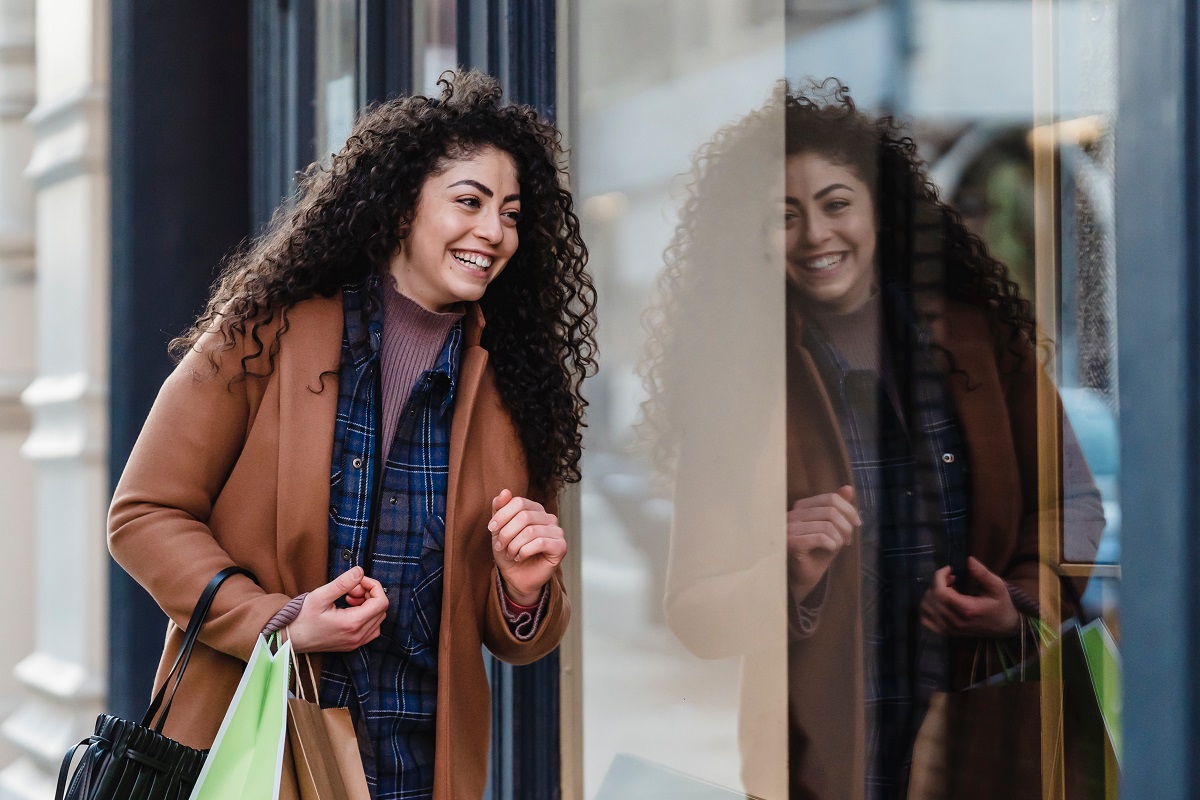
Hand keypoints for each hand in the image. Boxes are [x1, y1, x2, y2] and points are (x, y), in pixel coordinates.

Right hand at [288, 566, 388, 653]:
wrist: (289, 639)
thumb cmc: (301, 618)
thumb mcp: (320, 596)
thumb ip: (342, 583)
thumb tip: (360, 571)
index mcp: (352, 624)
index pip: (381, 602)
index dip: (373, 586)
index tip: (358, 581)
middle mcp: (357, 636)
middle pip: (381, 609)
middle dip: (370, 594)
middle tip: (351, 590)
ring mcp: (356, 642)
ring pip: (378, 619)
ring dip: (368, 604)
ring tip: (349, 598)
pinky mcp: (352, 645)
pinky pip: (371, 629)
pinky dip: (366, 616)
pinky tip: (350, 609)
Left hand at [489, 489, 565, 604]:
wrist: (516, 577)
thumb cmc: (509, 552)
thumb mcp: (499, 529)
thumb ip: (500, 509)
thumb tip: (505, 491)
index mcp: (535, 509)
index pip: (519, 502)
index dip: (502, 515)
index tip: (491, 528)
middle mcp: (549, 518)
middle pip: (524, 516)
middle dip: (507, 533)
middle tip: (500, 546)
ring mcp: (557, 532)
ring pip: (531, 531)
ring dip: (514, 545)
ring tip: (510, 554)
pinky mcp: (561, 547)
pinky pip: (540, 543)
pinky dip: (524, 551)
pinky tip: (520, 557)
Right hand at [787, 486, 859, 599]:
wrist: (804, 576)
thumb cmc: (817, 552)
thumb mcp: (833, 528)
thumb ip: (839, 509)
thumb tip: (848, 488)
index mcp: (802, 507)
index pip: (831, 498)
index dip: (849, 510)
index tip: (856, 525)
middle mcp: (793, 514)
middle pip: (830, 510)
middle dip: (846, 526)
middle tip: (848, 541)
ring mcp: (789, 528)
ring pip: (827, 524)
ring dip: (839, 538)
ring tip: (839, 547)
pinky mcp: (790, 543)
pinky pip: (820, 537)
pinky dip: (832, 544)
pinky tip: (831, 550)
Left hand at [919, 557, 1020, 637]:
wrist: (1006, 627)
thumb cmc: (1002, 604)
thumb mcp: (997, 586)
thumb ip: (983, 574)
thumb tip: (968, 560)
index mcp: (967, 609)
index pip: (940, 592)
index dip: (939, 576)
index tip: (949, 569)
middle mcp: (955, 621)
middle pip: (931, 598)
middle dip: (936, 583)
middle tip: (950, 577)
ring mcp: (949, 628)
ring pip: (925, 608)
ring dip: (931, 594)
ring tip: (946, 588)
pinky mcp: (947, 632)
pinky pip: (926, 620)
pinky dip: (927, 608)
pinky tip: (938, 601)